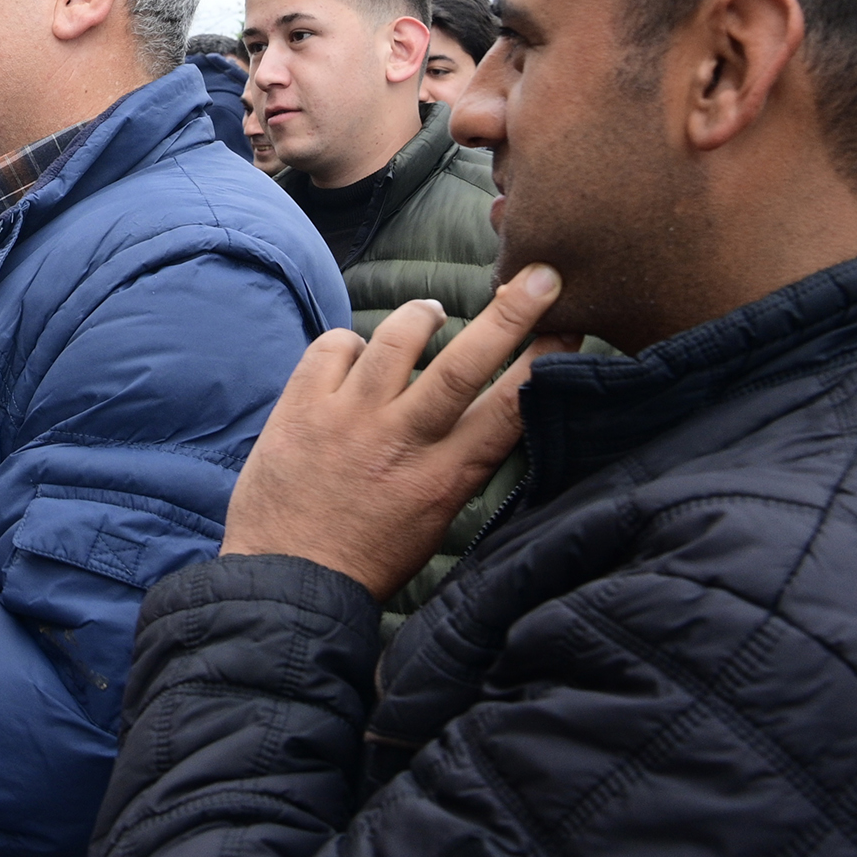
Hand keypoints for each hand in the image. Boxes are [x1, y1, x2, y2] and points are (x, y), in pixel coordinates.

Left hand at [221, 264, 571, 599]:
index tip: (569, 325)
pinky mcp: (300, 408)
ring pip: (393, 340)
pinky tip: (357, 356)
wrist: (287, 581)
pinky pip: (334, 346)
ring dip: (420, 316)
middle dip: (508, 316)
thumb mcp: (434, 522)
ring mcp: (345, 420)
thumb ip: (459, 465)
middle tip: (538, 276)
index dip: (543, 362)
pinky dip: (350, 343)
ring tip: (431, 312)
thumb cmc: (367, 557)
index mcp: (441, 478)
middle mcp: (397, 441)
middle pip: (461, 365)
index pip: (505, 409)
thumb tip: (492, 412)